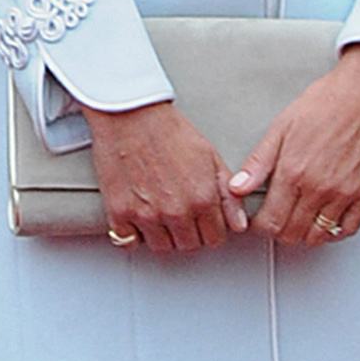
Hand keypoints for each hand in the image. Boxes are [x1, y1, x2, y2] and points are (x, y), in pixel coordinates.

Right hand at [82, 100, 249, 253]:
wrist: (130, 113)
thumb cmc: (167, 128)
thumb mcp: (209, 155)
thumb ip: (228, 194)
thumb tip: (239, 223)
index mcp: (202, 198)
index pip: (215, 239)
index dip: (210, 228)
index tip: (202, 220)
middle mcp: (176, 211)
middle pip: (188, 246)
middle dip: (188, 232)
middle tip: (179, 211)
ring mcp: (147, 215)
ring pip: (161, 247)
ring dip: (161, 234)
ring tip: (158, 211)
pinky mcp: (120, 212)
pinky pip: (128, 241)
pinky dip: (132, 233)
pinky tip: (137, 214)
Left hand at [231, 42, 359, 245]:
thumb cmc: (325, 103)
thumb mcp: (280, 127)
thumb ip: (258, 163)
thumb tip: (237, 187)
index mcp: (294, 171)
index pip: (270, 221)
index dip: (259, 225)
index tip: (258, 219)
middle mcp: (320, 188)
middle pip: (292, 234)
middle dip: (278, 230)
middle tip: (275, 216)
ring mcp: (345, 194)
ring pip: (318, 237)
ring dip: (304, 233)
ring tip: (298, 216)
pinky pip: (348, 230)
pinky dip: (333, 231)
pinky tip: (324, 217)